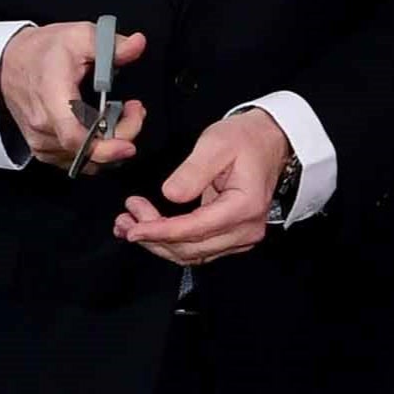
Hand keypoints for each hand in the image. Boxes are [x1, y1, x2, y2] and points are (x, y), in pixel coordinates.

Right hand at [0, 21, 145, 175]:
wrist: (10, 63)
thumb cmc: (42, 52)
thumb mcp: (78, 35)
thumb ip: (111, 44)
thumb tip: (136, 45)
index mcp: (52, 97)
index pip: (75, 137)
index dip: (106, 148)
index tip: (129, 142)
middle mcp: (43, 125)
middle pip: (89, 151)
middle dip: (122, 135)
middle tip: (134, 111)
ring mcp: (41, 141)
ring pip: (86, 160)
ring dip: (111, 142)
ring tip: (120, 115)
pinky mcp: (43, 149)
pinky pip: (77, 161)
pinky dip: (96, 151)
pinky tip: (103, 129)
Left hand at [113, 107, 288, 267]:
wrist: (269, 141)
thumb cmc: (247, 139)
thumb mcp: (216, 143)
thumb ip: (192, 171)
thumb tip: (170, 195)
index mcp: (244, 206)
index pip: (195, 229)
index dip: (161, 232)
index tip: (134, 228)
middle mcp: (246, 229)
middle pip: (191, 249)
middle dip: (153, 238)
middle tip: (125, 221)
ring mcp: (240, 236)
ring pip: (192, 253)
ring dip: (158, 243)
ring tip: (129, 225)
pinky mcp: (232, 236)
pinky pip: (198, 248)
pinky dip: (171, 242)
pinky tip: (150, 230)